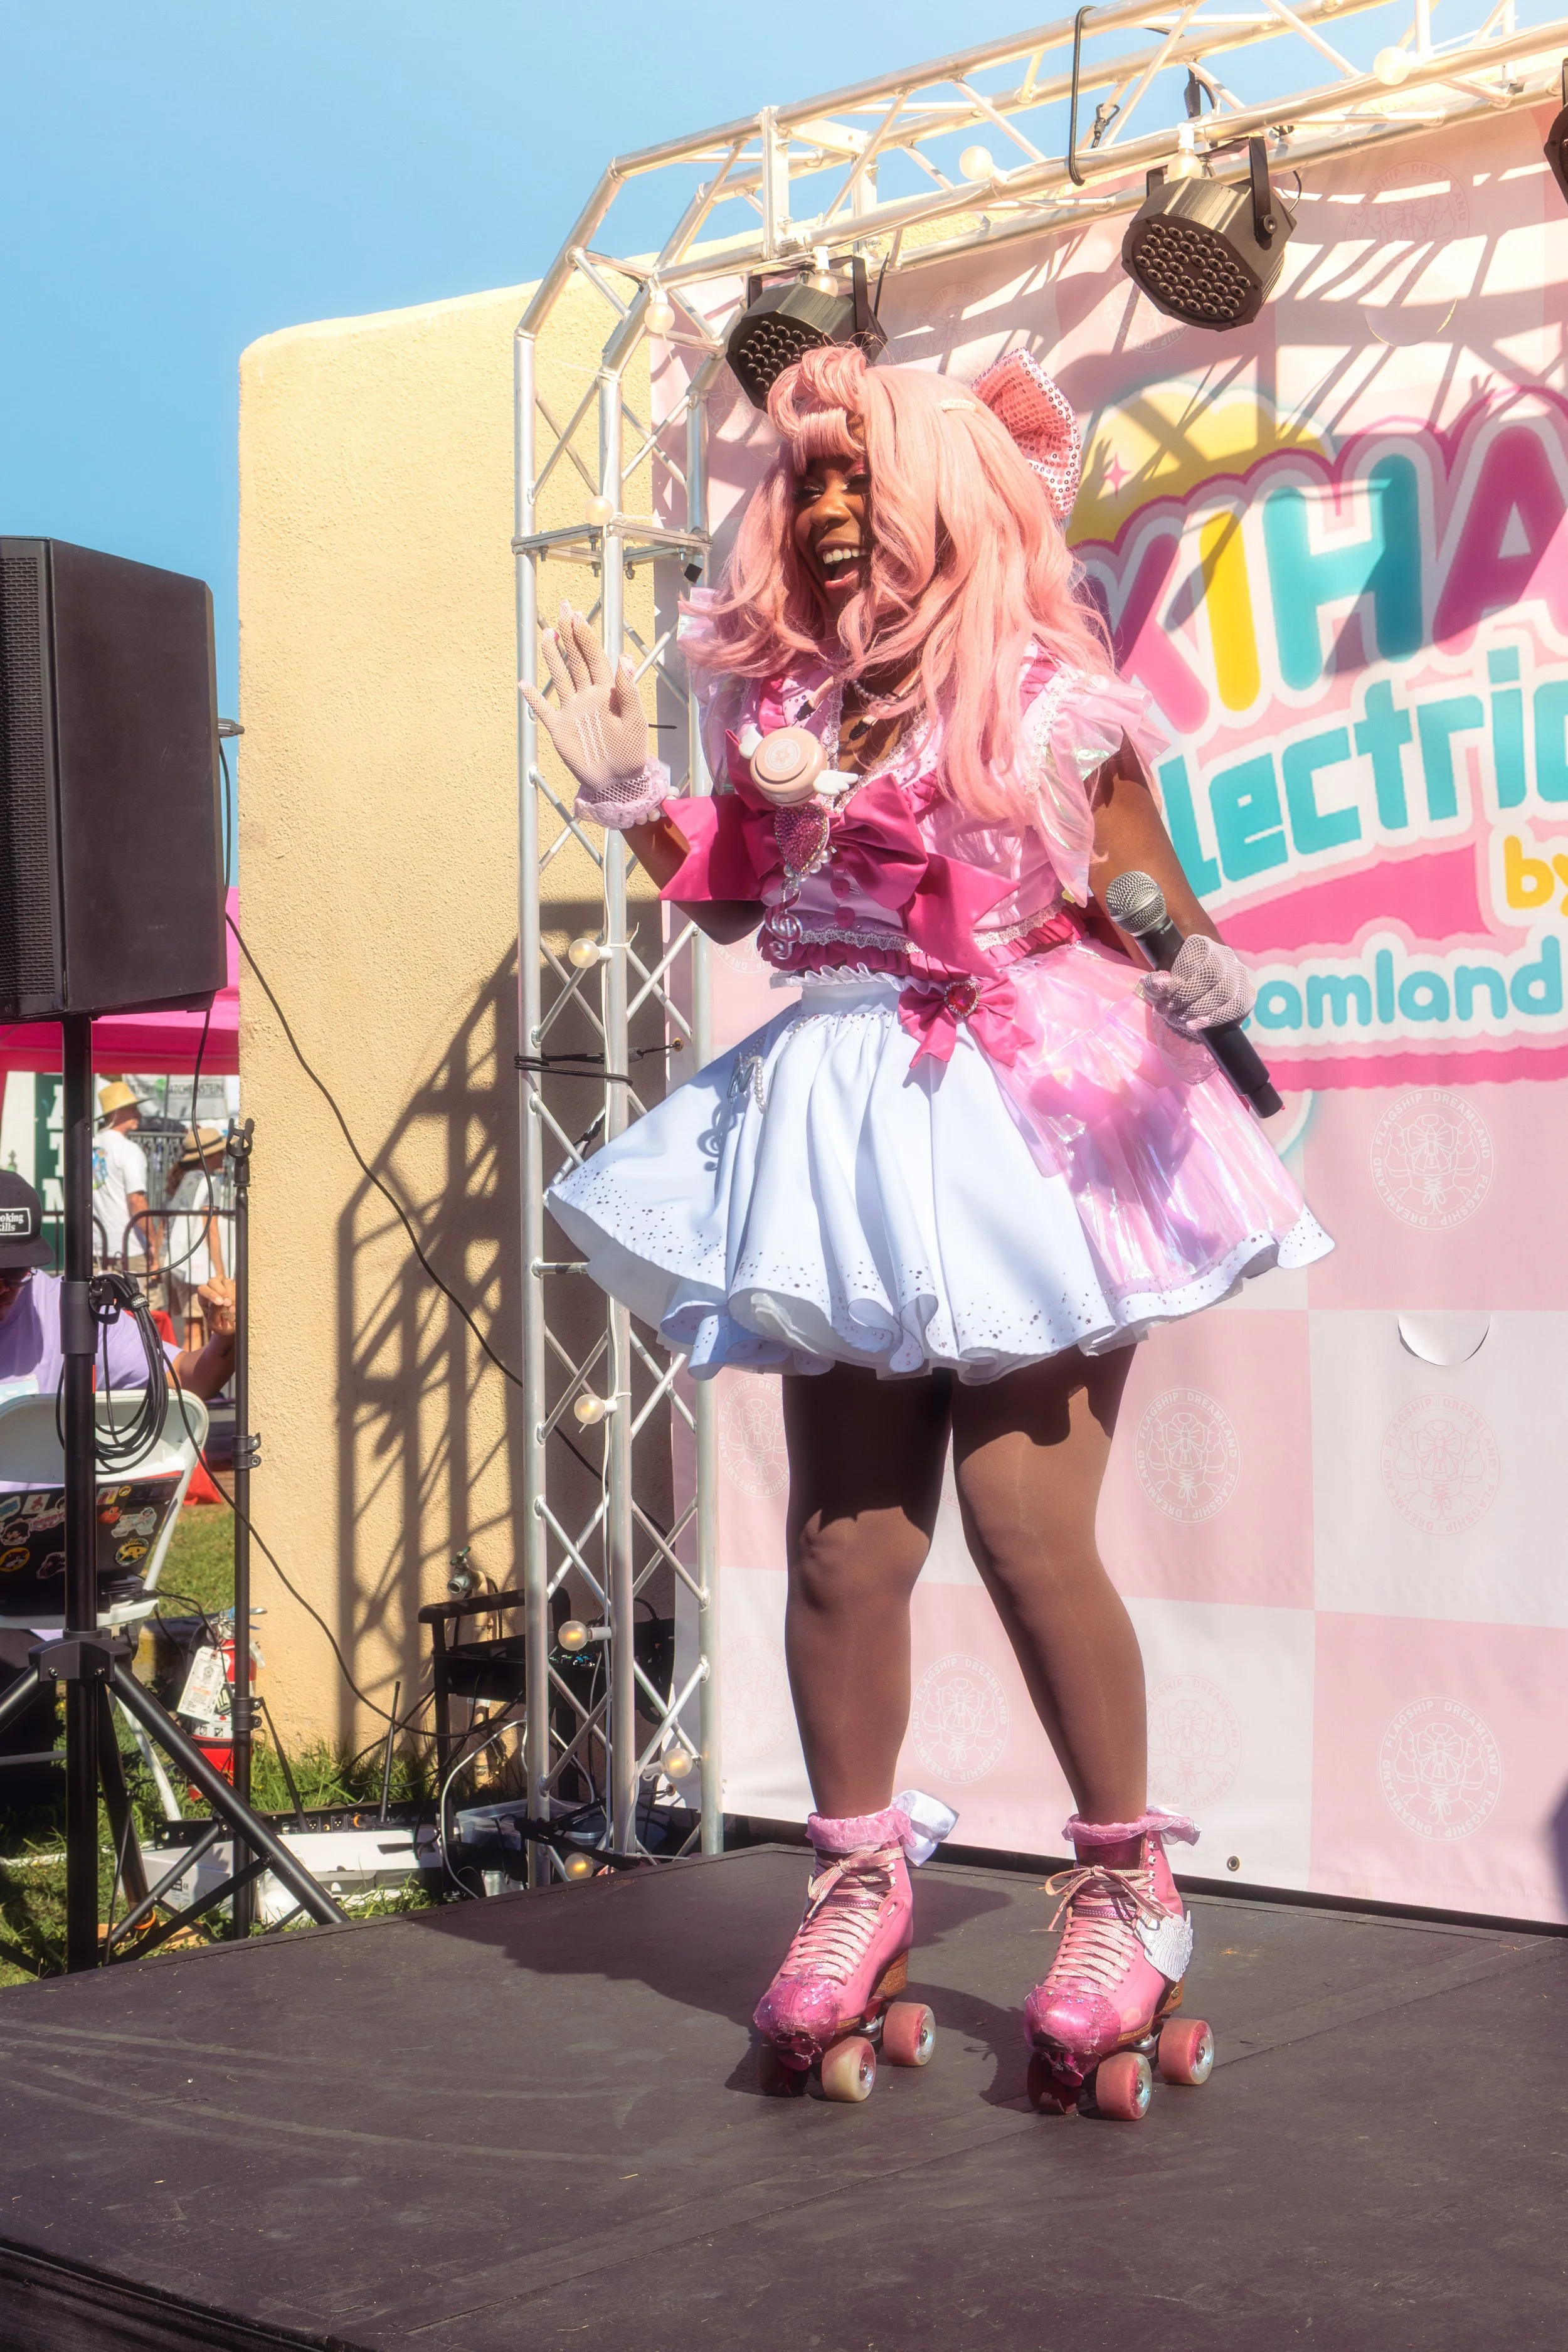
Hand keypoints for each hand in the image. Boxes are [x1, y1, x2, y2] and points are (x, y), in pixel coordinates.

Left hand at [197, 1277, 236, 1338]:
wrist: (233, 1330)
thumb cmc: (220, 1326)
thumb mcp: (214, 1324)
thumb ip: (214, 1313)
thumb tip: (220, 1302)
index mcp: (203, 1298)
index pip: (202, 1289)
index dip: (211, 1294)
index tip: (220, 1303)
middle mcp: (212, 1290)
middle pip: (213, 1281)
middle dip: (222, 1292)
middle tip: (228, 1303)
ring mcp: (224, 1287)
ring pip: (226, 1281)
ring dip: (231, 1293)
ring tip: (233, 1307)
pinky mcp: (235, 1288)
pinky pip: (237, 1285)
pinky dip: (238, 1294)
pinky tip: (238, 1304)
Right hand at [520, 604, 652, 798]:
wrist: (617, 782)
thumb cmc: (631, 752)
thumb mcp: (635, 720)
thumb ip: (629, 690)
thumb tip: (624, 658)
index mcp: (607, 692)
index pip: (594, 657)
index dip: (586, 637)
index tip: (577, 616)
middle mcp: (587, 696)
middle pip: (576, 659)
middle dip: (570, 634)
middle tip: (563, 608)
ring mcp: (572, 710)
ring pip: (560, 677)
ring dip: (552, 656)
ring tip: (546, 634)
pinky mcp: (560, 729)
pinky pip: (543, 710)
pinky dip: (533, 698)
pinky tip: (523, 684)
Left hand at [1141, 935, 1254, 1033]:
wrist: (1192, 994)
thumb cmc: (1173, 982)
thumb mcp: (1158, 980)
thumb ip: (1154, 981)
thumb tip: (1161, 984)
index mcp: (1201, 945)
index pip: (1196, 954)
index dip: (1180, 975)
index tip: (1164, 993)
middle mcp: (1224, 955)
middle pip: (1211, 973)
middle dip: (1187, 995)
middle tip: (1169, 1008)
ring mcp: (1239, 974)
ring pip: (1224, 990)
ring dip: (1198, 1008)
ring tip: (1179, 1018)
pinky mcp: (1246, 995)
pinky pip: (1237, 1006)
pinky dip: (1214, 1017)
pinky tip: (1196, 1024)